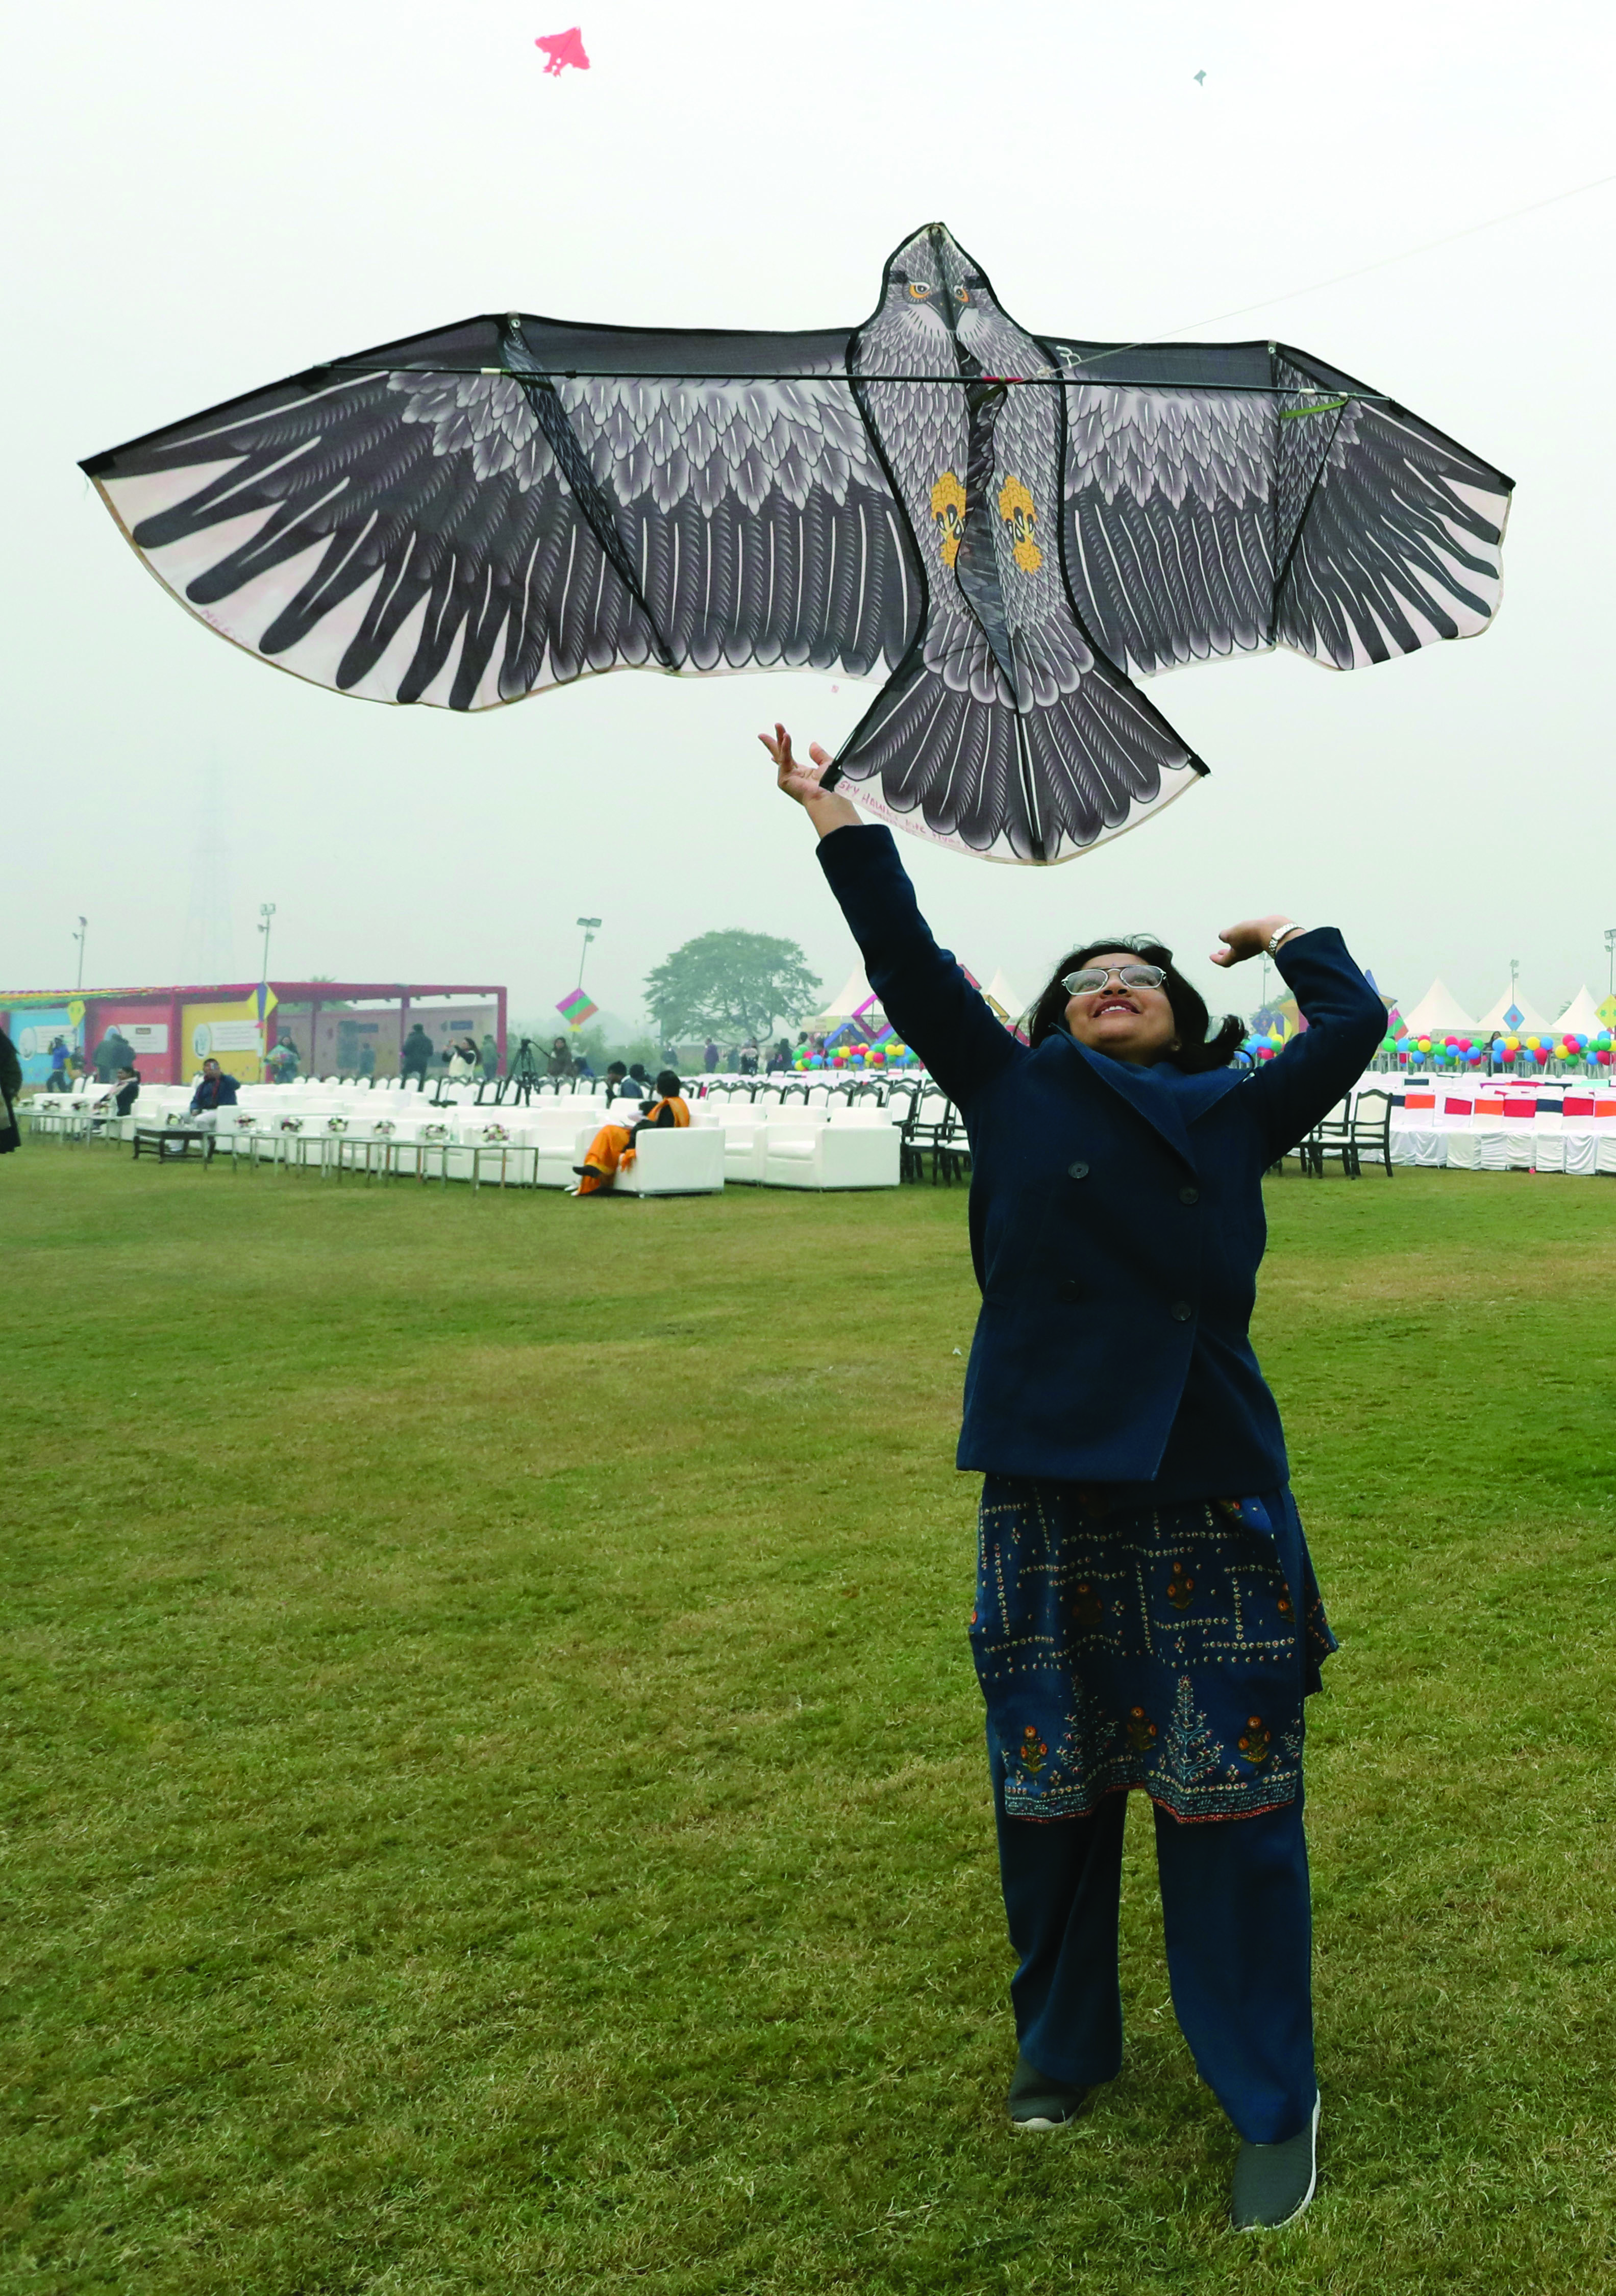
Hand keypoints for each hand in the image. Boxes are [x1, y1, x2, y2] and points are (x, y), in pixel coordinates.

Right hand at [759, 724, 862, 838]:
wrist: (828, 796)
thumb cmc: (830, 785)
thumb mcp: (826, 764)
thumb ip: (819, 754)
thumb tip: (812, 744)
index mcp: (802, 773)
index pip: (789, 759)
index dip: (784, 748)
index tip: (779, 739)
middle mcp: (793, 776)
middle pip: (780, 755)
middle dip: (773, 742)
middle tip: (763, 734)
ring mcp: (787, 778)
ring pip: (781, 754)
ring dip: (779, 739)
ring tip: (778, 725)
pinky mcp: (784, 780)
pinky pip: (784, 759)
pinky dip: (786, 747)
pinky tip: (786, 736)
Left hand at [1210, 916, 1298, 966]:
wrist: (1272, 930)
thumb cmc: (1251, 935)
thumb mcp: (1230, 934)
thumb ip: (1224, 936)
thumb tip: (1223, 936)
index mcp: (1236, 955)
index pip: (1224, 961)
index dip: (1217, 959)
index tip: (1211, 956)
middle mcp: (1245, 952)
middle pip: (1233, 956)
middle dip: (1225, 954)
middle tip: (1220, 952)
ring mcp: (1253, 946)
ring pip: (1242, 947)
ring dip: (1235, 945)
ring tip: (1231, 940)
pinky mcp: (1260, 937)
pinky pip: (1249, 939)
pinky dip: (1243, 937)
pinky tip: (1244, 931)